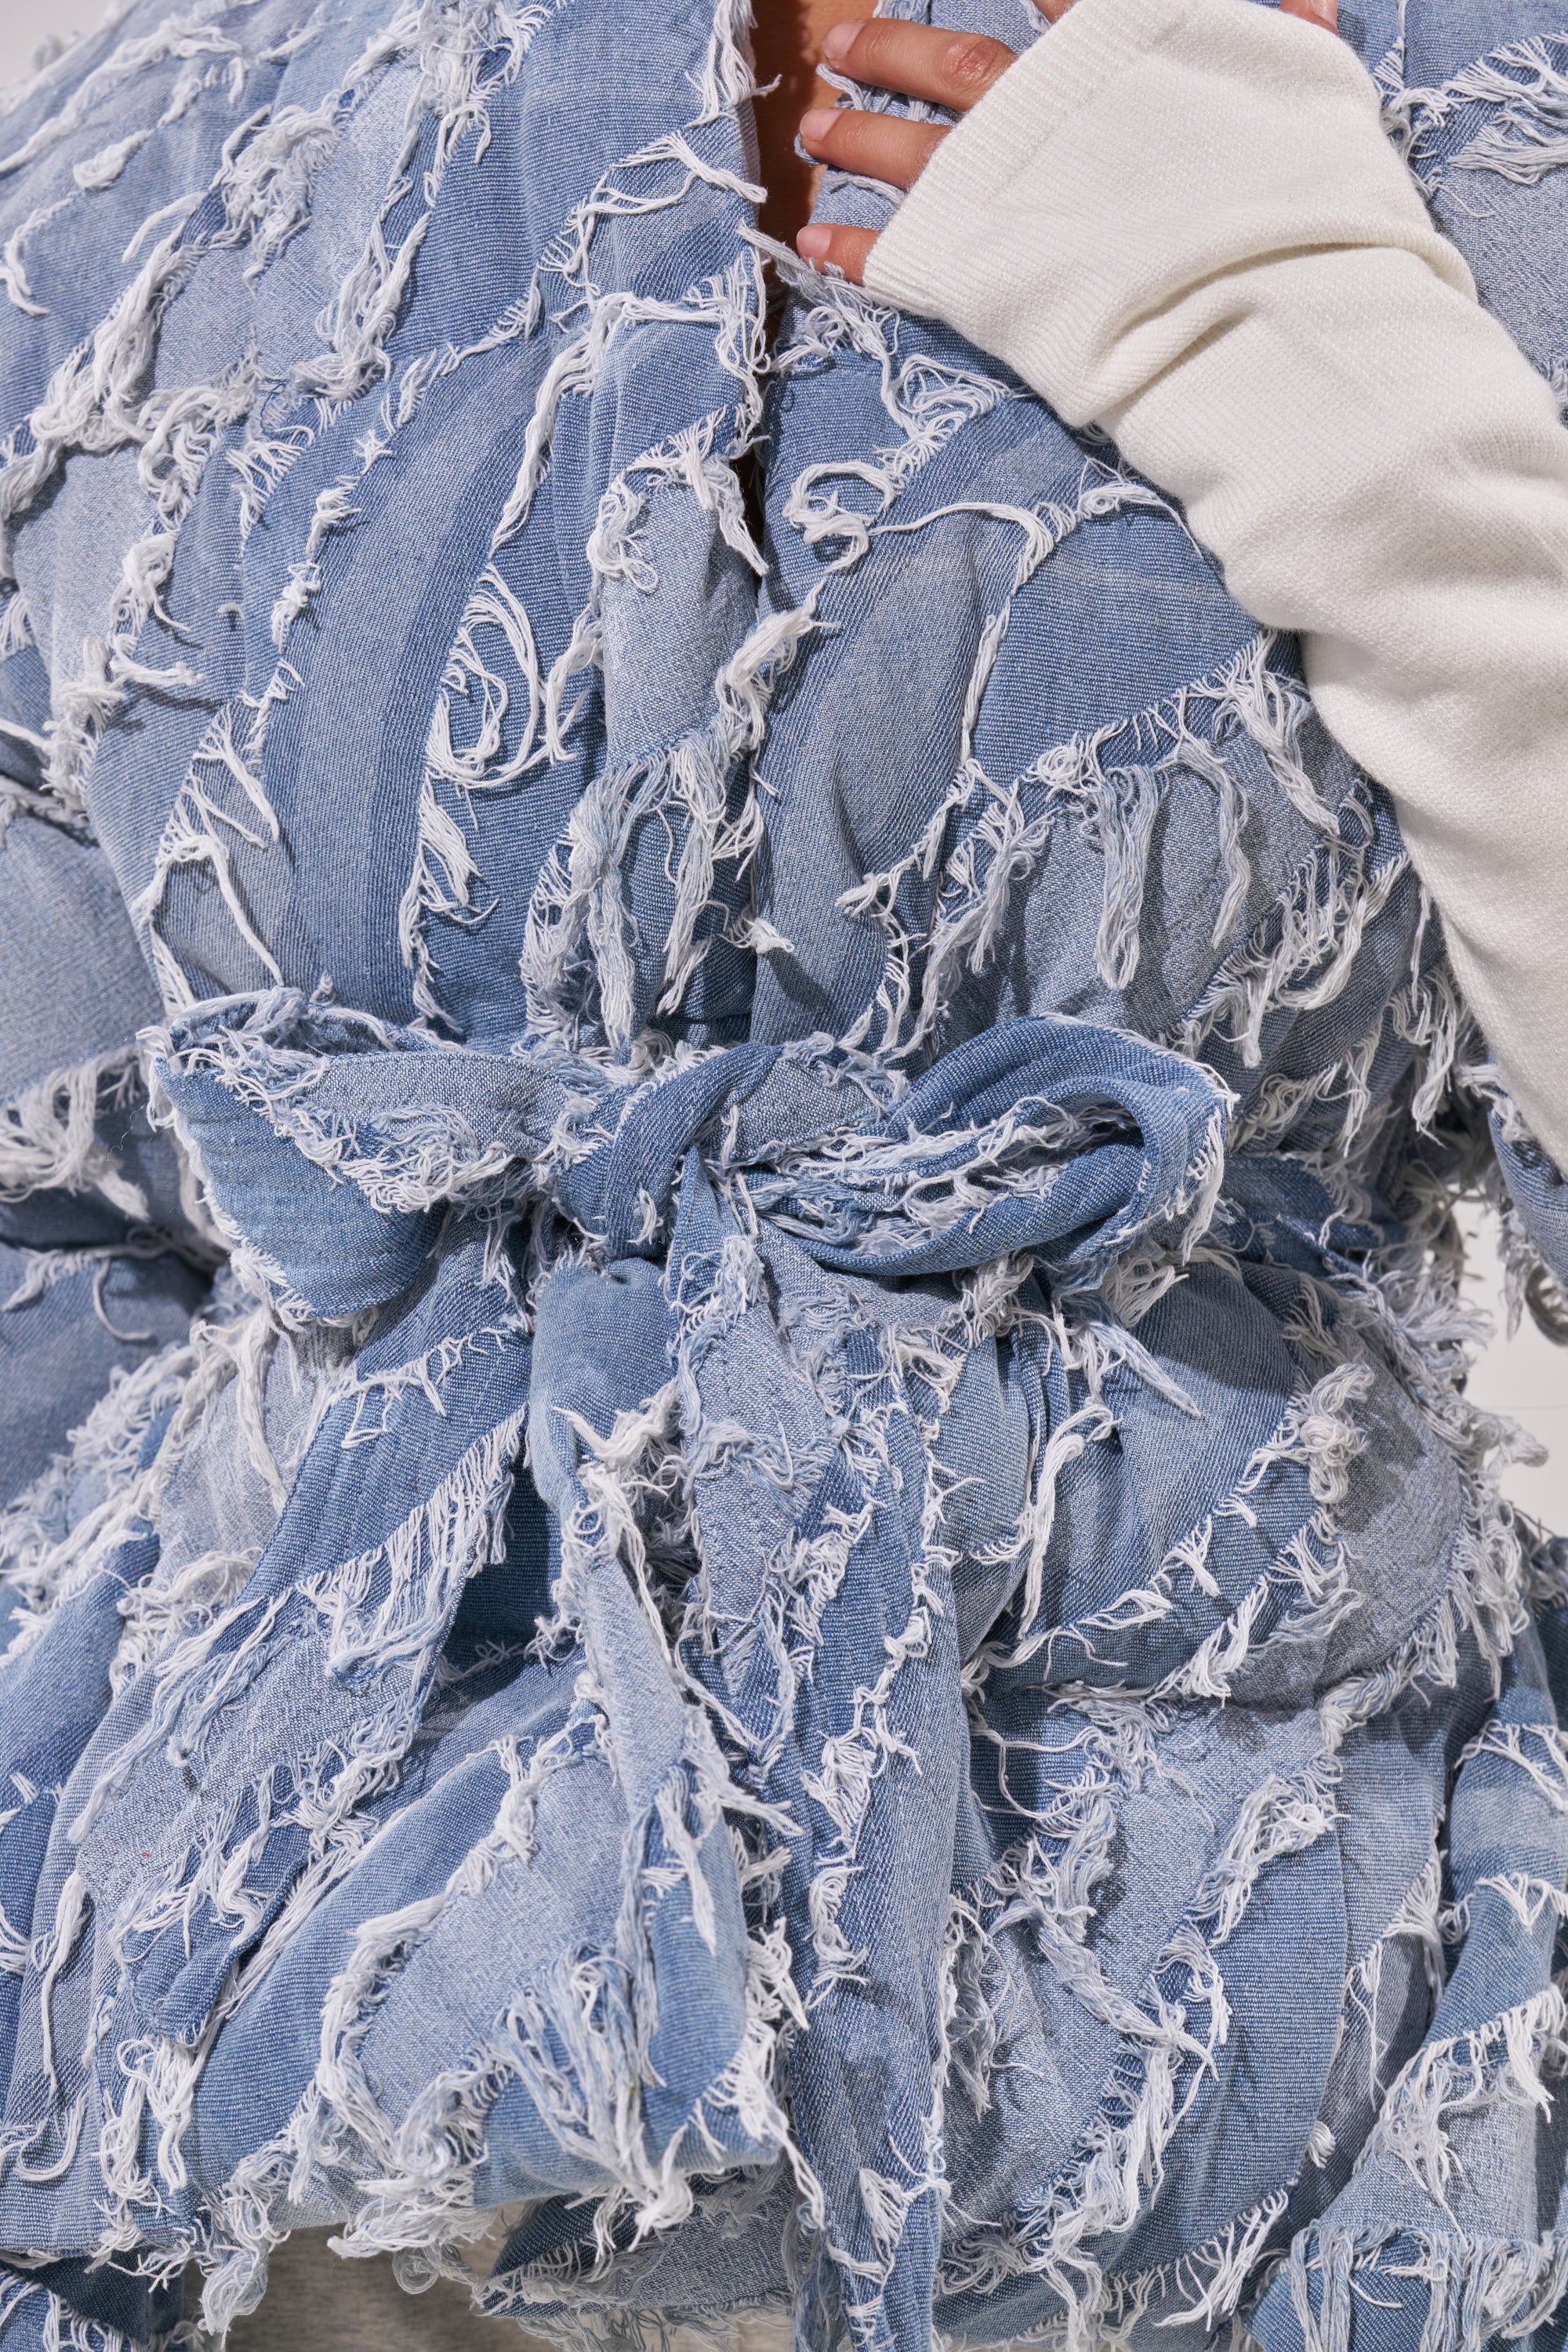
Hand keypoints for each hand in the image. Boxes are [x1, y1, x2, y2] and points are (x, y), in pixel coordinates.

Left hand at [795, 0, 1338, 283]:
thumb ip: (1287, 37)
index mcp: (1121, 49)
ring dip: (854, 135)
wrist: (1256, 309)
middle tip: (843, 46)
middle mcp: (1045, 109)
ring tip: (814, 127)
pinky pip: (893, 258)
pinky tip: (812, 241)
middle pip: (952, 65)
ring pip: (908, 151)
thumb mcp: (1312, 94)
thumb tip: (1304, 5)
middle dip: (893, 51)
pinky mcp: (975, 274)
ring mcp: (1002, 191)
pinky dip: (850, 249)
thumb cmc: (1298, 200)